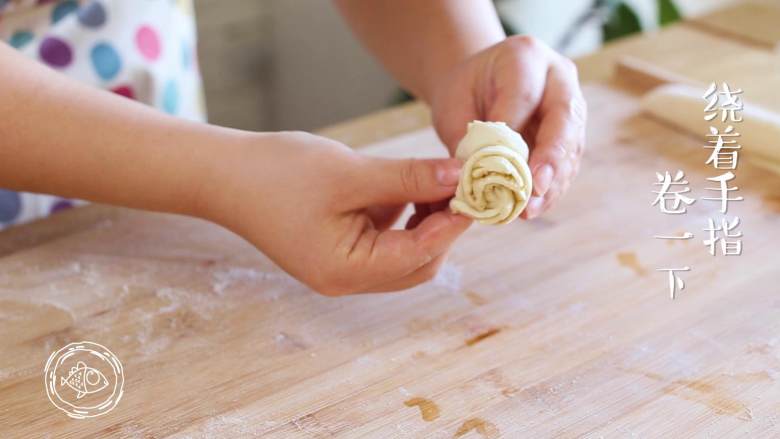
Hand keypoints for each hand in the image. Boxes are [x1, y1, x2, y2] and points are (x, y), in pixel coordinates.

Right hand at [201, 132, 471, 295]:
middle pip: (417, 263)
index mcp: (347, 271)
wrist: (222, 175)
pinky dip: (402, 218)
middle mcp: (347, 281)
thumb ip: (408, 178)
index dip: (453, 223)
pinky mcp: (338, 252)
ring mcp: (341, 270)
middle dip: (444, 225)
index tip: (478, 189)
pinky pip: (384, 242)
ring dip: (425, 221)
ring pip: (404, 254)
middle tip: (463, 185)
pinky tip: (405, 188)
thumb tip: (459, 175)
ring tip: (436, 181)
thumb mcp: (350, 172)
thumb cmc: (276, 173)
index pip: (419, 255)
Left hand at [429, 35, 586, 218]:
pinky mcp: (572, 135)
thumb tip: (471, 179)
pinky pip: (568, 164)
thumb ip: (465, 139)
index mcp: (524, 56)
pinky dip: (551, 189)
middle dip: (550, 158)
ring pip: (571, 146)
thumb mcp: (453, 106)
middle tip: (534, 189)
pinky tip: (533, 208)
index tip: (502, 162)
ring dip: (552, 182)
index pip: (523, 93)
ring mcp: (571, 105)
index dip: (515, 129)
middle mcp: (558, 77)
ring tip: (529, 210)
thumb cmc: (464, 93)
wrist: (480, 87)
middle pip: (564, 118)